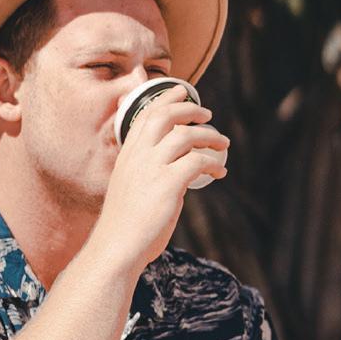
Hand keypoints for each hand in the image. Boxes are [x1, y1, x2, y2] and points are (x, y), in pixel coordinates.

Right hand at [91, 92, 228, 273]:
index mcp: (127, 155)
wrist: (117, 248)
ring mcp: (151, 169)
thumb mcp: (132, 190)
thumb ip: (151, 176)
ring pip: (185, 136)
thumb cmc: (126, 225)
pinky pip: (197, 162)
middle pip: (164, 116)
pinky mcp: (167, 184)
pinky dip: (213, 163)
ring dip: (210, 136)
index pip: (145, 115)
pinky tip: (220, 171)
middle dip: (189, 109)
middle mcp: (137, 156)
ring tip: (223, 144)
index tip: (182, 92)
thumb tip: (178, 174)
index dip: (165, 99)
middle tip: (207, 114)